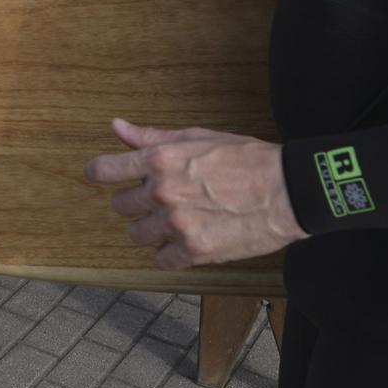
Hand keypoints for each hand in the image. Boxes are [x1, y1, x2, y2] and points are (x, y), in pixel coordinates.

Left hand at [84, 118, 307, 269]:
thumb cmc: (245, 158)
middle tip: (158, 199)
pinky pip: (162, 260)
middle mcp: (162, 193)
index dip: (99, 173)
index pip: (105, 170)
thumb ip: (151, 137)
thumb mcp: (196, 137)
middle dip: (134, 202)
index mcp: (159, 160)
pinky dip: (170, 253)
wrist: (288, 190)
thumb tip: (117, 127)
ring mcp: (177, 225)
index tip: (101, 176)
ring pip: (138, 235)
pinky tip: (186, 241)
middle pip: (120, 206)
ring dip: (151, 229)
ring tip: (175, 221)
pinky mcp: (196, 251)